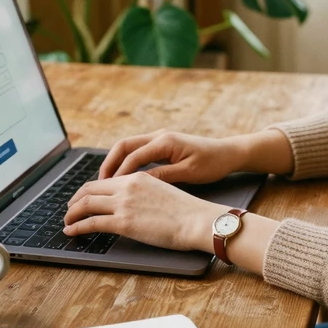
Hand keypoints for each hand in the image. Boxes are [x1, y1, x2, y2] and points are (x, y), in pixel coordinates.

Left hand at [64, 172, 217, 250]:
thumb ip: (144, 192)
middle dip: (75, 200)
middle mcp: (127, 186)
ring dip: (72, 213)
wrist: (196, 220)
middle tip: (70, 210)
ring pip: (86, 204)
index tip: (83, 198)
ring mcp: (124, 204)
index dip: (88, 190)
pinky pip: (91, 223)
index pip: (104, 180)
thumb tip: (134, 202)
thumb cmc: (187, 211)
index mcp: (137, 177)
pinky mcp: (123, 222)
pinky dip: (77, 227)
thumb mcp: (162, 191)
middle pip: (89, 189)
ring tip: (67, 222)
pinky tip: (71, 231)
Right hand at [98, 130, 244, 183]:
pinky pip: (137, 152)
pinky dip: (126, 163)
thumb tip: (139, 183)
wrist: (228, 153)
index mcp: (165, 141)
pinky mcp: (162, 145)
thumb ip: (163, 176)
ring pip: (128, 148)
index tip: (108, 190)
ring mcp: (159, 139)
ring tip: (105, 183)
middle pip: (123, 146)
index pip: (133, 156)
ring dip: (115, 163)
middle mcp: (159, 136)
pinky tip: (122, 179)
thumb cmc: (212, 163)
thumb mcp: (189, 173)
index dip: (118, 174)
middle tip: (98, 184)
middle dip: (109, 164)